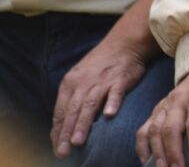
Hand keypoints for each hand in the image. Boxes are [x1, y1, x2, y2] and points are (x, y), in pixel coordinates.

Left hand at [51, 37, 146, 156]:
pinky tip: (110, 115)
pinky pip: (115, 92)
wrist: (124, 42)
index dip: (58, 131)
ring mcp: (102, 80)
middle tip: (64, 151)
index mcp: (70, 83)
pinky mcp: (121, 78)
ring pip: (90, 104)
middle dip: (67, 132)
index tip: (57, 148)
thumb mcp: (80, 78)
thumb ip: (72, 99)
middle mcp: (83, 82)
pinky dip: (112, 103)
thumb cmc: (101, 64)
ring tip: (78, 141)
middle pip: (73, 110)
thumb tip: (62, 125)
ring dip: (83, 124)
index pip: (61, 111)